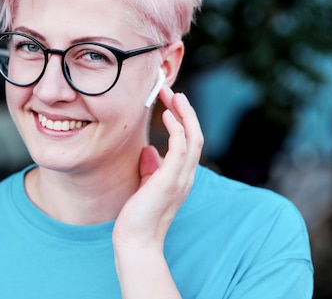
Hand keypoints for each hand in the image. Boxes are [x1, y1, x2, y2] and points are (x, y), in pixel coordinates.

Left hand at [113, 85, 203, 249]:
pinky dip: (176, 128)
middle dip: (186, 111)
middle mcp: (186, 176)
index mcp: (181, 176)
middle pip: (195, 135)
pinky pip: (180, 148)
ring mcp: (180, 178)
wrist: (135, 240)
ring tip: (172, 94)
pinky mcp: (170, 180)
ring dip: (184, 113)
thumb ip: (151, 168)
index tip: (170, 102)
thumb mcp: (146, 186)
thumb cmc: (138, 215)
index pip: (189, 142)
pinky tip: (167, 114)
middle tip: (172, 91)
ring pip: (192, 138)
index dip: (183, 120)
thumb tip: (150, 149)